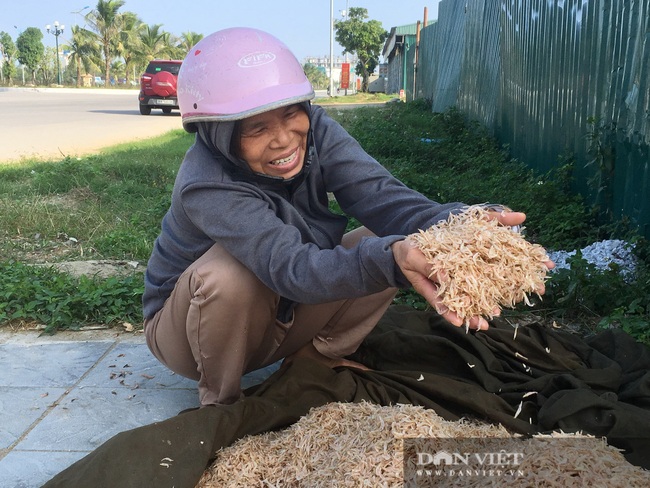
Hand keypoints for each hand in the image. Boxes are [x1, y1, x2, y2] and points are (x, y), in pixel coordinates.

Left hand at [392, 210, 554, 329]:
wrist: (408, 245)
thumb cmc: (443, 234)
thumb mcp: (470, 222)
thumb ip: (494, 220)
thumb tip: (522, 217)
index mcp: (481, 264)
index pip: (507, 272)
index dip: (525, 279)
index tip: (541, 286)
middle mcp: (469, 279)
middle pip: (488, 293)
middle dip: (501, 303)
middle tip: (510, 310)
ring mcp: (451, 286)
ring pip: (466, 303)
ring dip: (476, 316)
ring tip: (485, 325)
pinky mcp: (433, 292)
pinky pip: (442, 304)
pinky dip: (449, 313)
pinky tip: (457, 321)